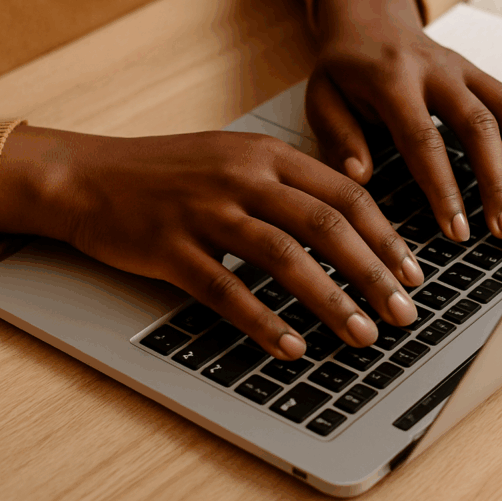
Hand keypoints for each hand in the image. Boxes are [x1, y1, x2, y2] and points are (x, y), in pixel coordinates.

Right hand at [0, 126, 423, 358]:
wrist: (89, 176)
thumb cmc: (167, 173)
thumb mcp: (233, 159)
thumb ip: (287, 183)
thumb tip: (348, 228)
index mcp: (266, 154)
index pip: (346, 195)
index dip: (386, 238)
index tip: (412, 273)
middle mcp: (243, 177)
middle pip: (327, 226)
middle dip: (374, 274)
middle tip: (401, 313)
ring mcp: (206, 212)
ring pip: (285, 258)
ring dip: (331, 301)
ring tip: (361, 335)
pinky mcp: (171, 247)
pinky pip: (227, 290)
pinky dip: (264, 321)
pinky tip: (292, 346)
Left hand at [308, 0, 501, 242]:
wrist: (369, 17)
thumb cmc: (344, 68)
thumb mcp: (322, 97)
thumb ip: (338, 135)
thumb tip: (360, 175)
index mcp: (392, 79)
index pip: (424, 139)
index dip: (444, 188)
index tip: (457, 230)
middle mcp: (437, 69)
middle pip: (480, 124)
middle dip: (498, 181)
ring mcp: (465, 68)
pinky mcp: (481, 73)